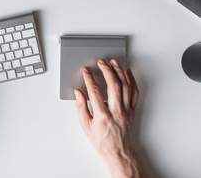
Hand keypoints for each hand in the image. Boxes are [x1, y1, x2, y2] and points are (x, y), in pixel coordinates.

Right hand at [75, 59, 146, 177]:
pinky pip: (134, 93)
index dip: (89, 79)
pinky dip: (132, 81)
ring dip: (119, 72)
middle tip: (101, 62)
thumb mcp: (85, 125)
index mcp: (102, 116)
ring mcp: (126, 110)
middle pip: (113, 85)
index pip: (95, 91)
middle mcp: (116, 112)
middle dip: (106, 70)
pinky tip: (127, 73)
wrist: (117, 151)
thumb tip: (78, 93)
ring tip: (114, 63)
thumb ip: (81, 107)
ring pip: (125, 86)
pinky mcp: (132, 110)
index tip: (86, 71)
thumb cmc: (101, 140)